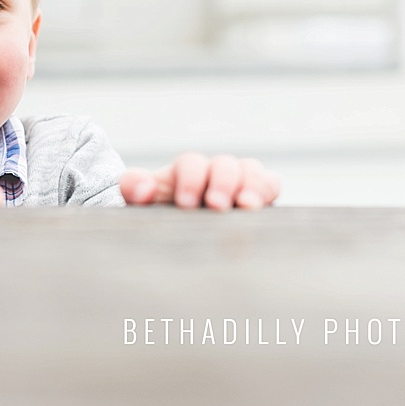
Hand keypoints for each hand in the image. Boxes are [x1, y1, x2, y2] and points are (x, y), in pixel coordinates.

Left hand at [120, 154, 280, 211]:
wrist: (177, 242)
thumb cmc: (159, 220)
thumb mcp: (141, 205)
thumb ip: (134, 189)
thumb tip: (143, 189)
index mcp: (186, 172)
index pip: (191, 163)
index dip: (191, 179)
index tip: (185, 204)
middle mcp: (215, 173)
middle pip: (226, 164)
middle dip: (222, 182)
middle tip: (216, 206)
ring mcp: (240, 185)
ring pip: (252, 171)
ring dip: (251, 186)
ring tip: (247, 206)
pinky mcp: (259, 200)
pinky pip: (270, 185)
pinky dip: (267, 192)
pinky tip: (261, 209)